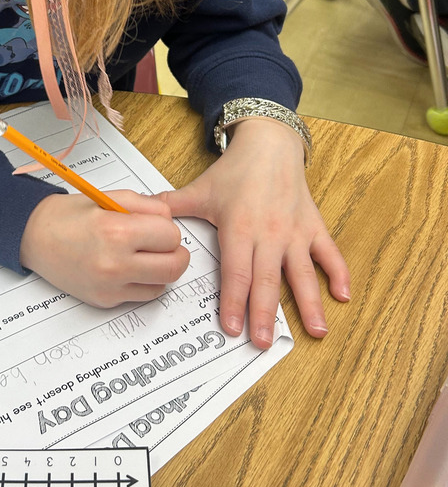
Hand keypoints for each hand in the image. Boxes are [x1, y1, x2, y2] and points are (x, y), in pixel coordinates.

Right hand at [20, 190, 189, 307]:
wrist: (34, 237)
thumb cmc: (68, 216)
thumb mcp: (109, 197)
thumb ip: (146, 206)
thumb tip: (170, 220)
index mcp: (116, 231)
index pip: (171, 236)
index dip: (168, 229)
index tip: (158, 226)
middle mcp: (115, 263)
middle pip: (174, 266)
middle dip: (175, 252)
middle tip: (165, 244)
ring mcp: (110, 286)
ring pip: (163, 284)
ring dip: (161, 269)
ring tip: (145, 255)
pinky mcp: (106, 300)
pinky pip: (143, 295)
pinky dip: (145, 282)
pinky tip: (130, 268)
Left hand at [154, 118, 349, 347]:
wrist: (269, 142)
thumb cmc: (234, 170)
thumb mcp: (200, 189)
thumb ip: (171, 206)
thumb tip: (142, 215)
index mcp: (239, 228)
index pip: (235, 271)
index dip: (233, 300)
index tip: (231, 327)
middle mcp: (269, 233)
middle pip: (267, 280)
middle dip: (265, 314)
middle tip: (264, 343)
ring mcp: (294, 232)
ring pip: (302, 273)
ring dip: (309, 303)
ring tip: (316, 332)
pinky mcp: (313, 226)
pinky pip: (329, 253)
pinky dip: (339, 274)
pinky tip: (344, 297)